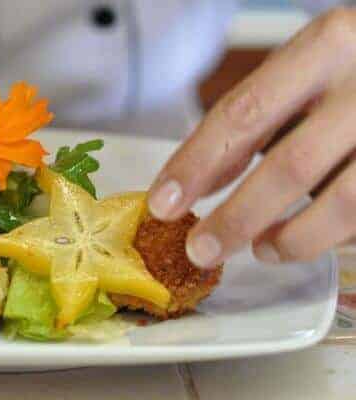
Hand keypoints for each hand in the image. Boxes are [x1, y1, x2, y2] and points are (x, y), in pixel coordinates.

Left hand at [148, 8, 355, 267]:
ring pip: (341, 203)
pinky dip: (328, 237)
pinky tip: (302, 239)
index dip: (196, 164)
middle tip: (200, 250)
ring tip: (261, 249)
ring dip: (290, 239)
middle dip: (236, 218)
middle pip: (290, 166)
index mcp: (326, 47)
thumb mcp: (300, 76)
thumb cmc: (347, 75)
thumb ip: (251, 124)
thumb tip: (196, 183)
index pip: (243, 113)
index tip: (162, 203)